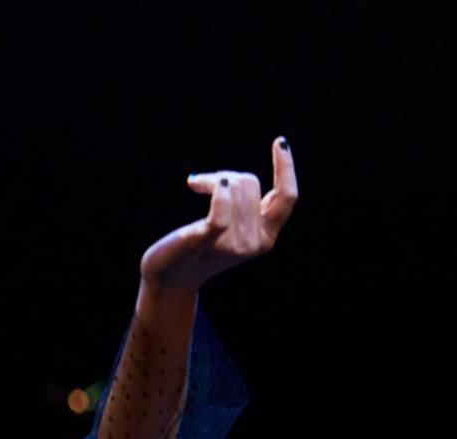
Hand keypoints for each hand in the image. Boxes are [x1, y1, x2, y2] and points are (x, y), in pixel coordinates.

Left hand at [140, 136, 298, 292]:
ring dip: (212, 179)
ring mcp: (234, 244)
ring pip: (232, 187)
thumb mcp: (231, 228)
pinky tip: (195, 182)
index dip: (286, 168)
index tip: (280, 143)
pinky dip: (214, 189)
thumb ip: (243, 208)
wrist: (169, 278)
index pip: (287, 198)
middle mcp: (257, 242)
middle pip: (250, 183)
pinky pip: (220, 208)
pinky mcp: (208, 241)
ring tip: (196, 184)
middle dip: (227, 175)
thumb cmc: (199, 247)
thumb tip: (229, 179)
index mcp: (267, 237)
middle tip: (203, 181)